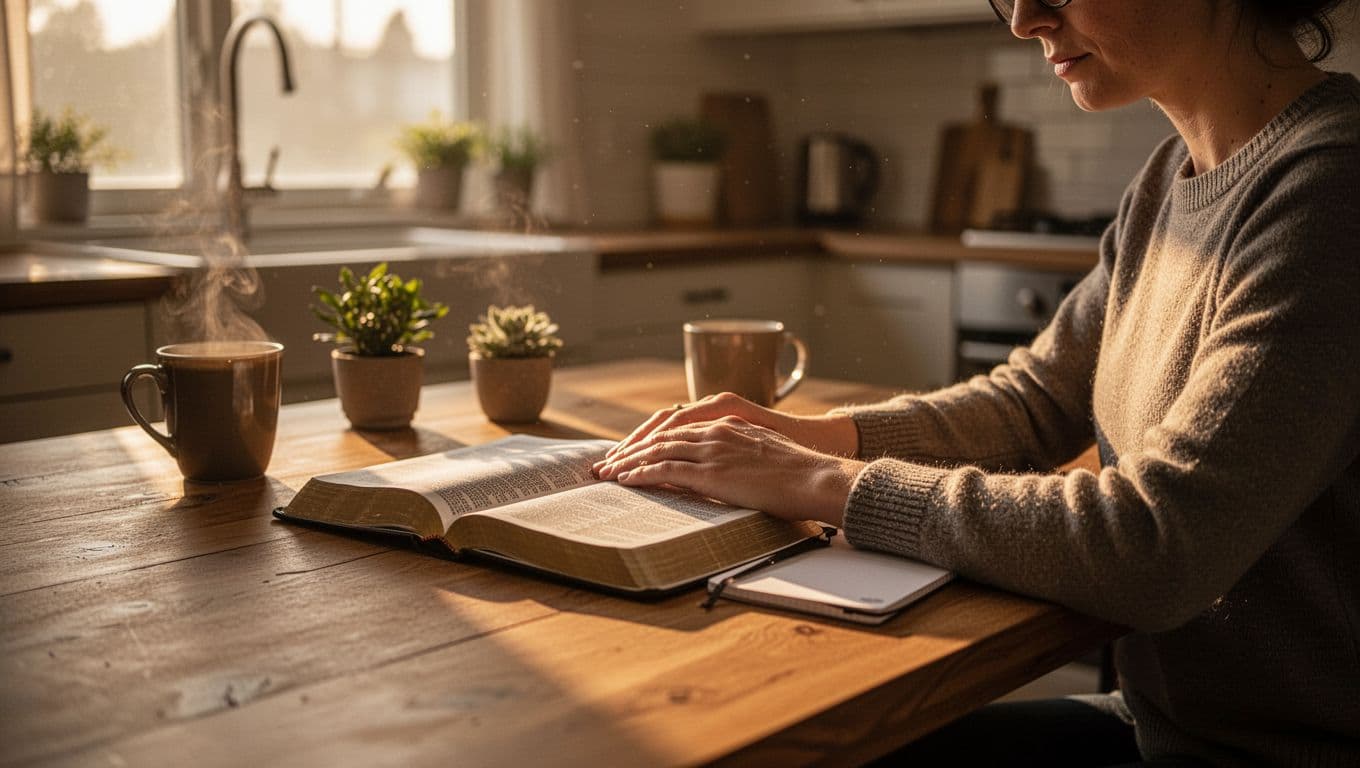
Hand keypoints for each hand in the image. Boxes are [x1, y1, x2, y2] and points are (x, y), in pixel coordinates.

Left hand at [593, 414, 863, 525]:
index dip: (651, 440)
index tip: (632, 451)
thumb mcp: (763, 453)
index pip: (678, 427)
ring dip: (628, 462)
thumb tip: (726, 471)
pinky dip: (642, 474)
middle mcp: (716, 431)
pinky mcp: (711, 472)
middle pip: (661, 436)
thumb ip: (739, 455)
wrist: (817, 478)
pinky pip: (666, 470)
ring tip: (607, 473)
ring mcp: (712, 450)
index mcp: (728, 424)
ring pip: (657, 451)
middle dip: (630, 449)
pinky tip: (626, 480)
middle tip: (607, 462)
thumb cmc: (799, 474)